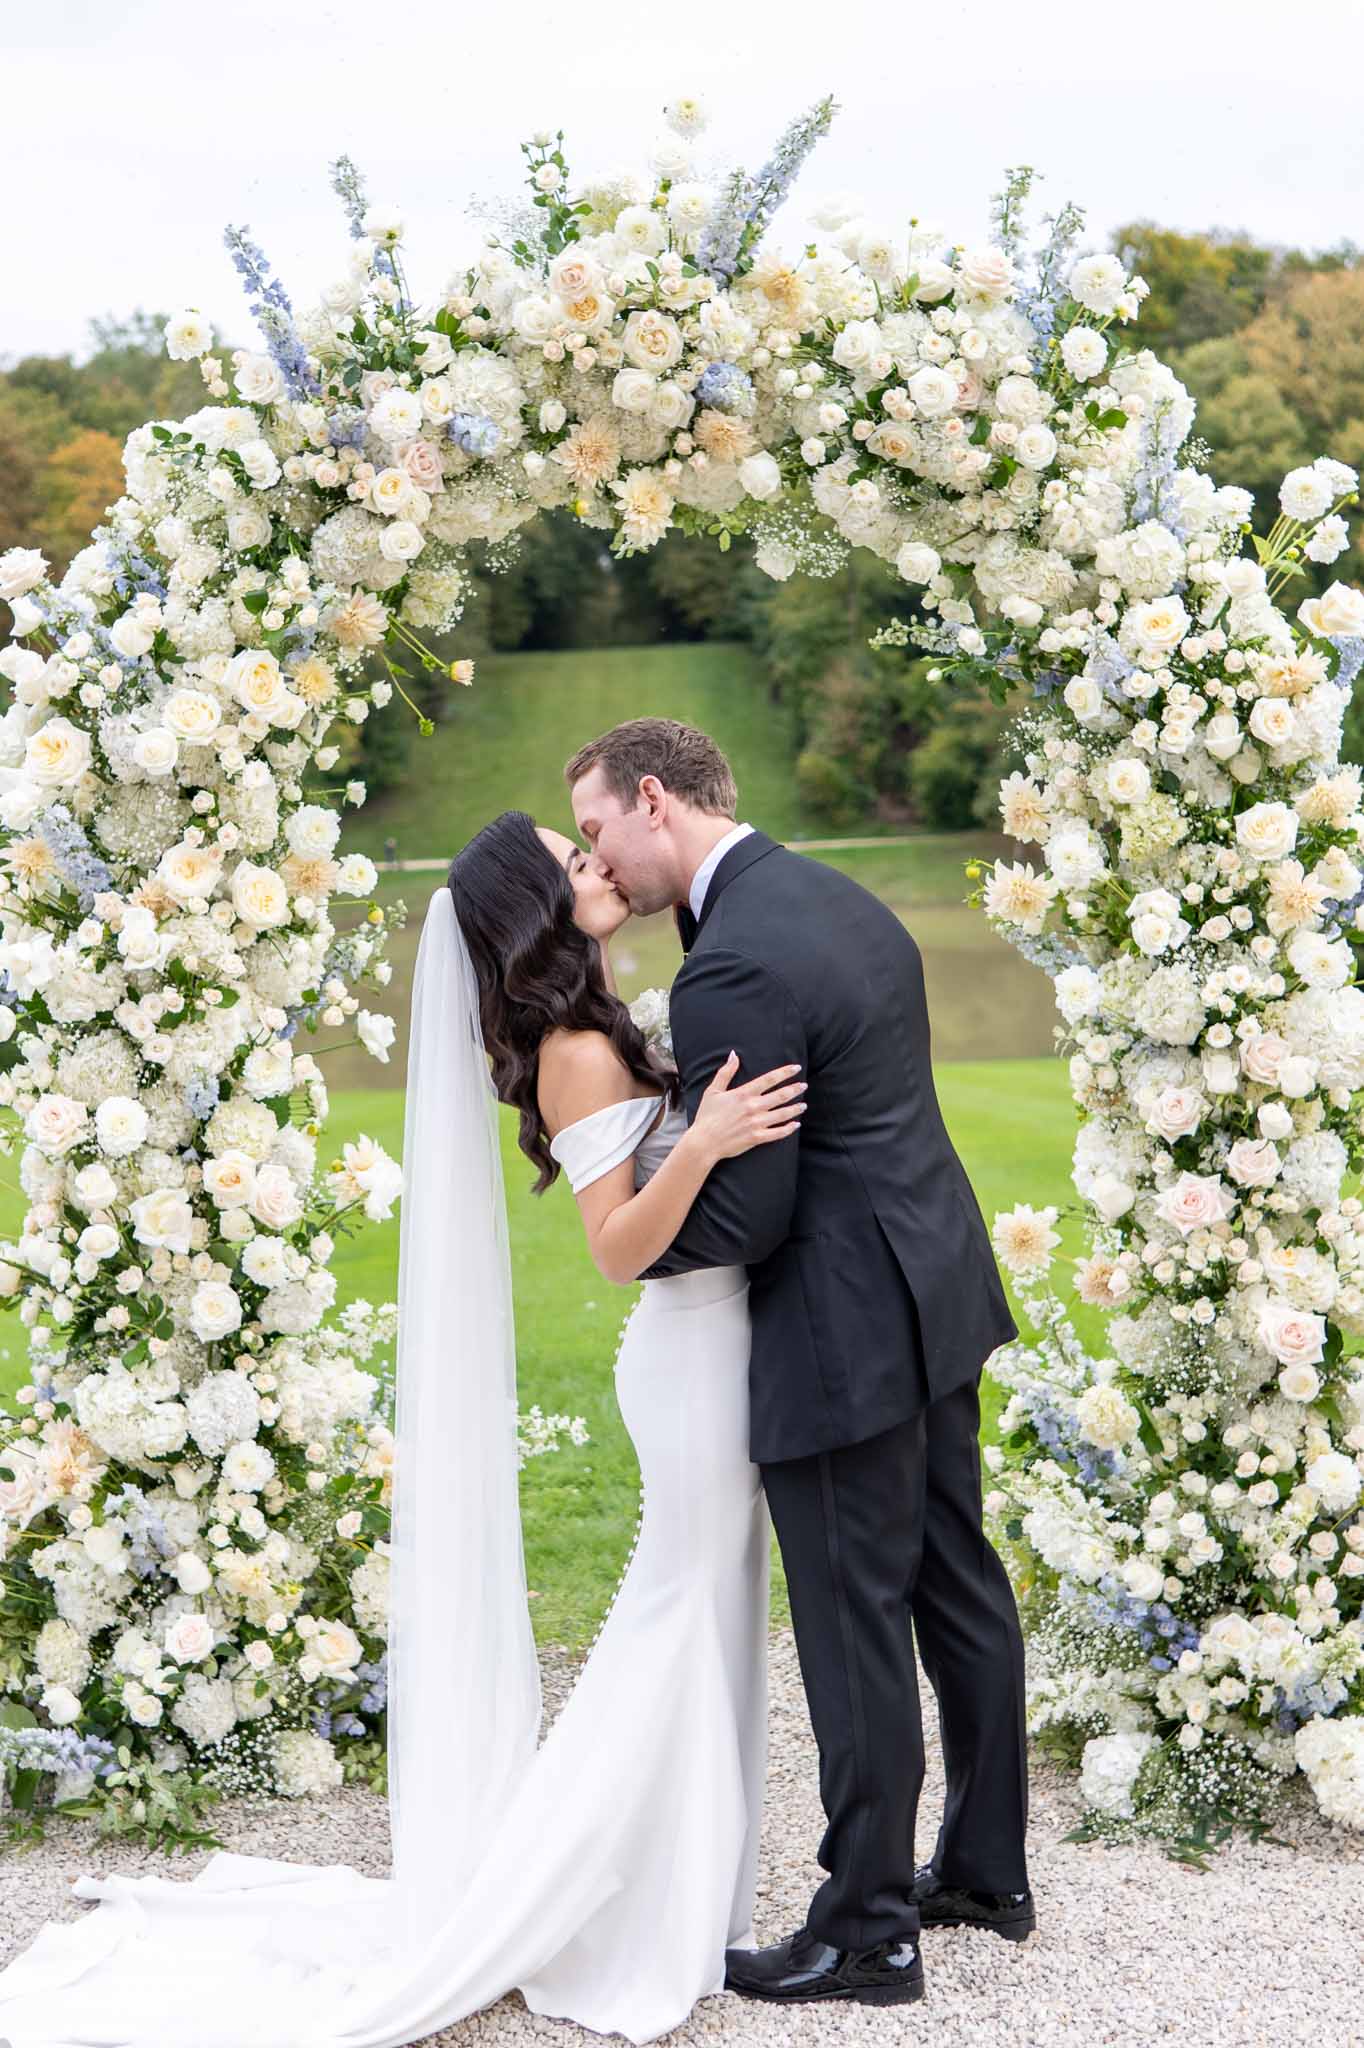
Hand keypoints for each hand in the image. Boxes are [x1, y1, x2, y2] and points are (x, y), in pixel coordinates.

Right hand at [690, 1053, 806, 1162]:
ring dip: (795, 1109)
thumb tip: (733, 1054)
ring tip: (803, 1105)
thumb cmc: (706, 1116)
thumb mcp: (713, 1091)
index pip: (769, 1079)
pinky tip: (796, 1124)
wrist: (703, 1142)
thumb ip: (725, 1072)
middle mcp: (753, 1107)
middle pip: (780, 1095)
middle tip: (804, 1086)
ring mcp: (756, 1123)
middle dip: (794, 1089)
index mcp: (743, 1094)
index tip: (796, 1068)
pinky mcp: (757, 1138)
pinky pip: (777, 1133)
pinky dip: (788, 1129)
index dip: (784, 1072)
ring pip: (782, 1114)